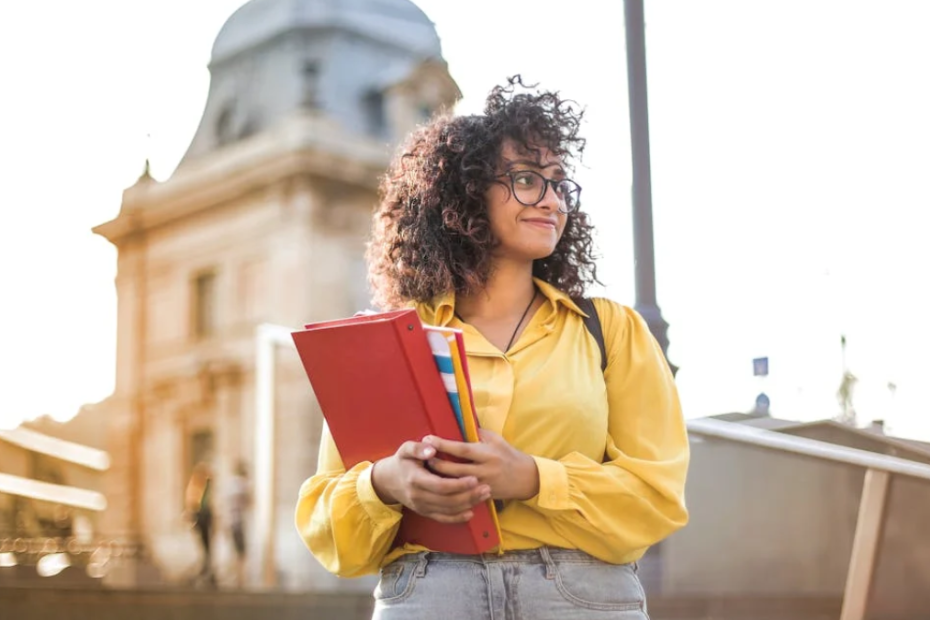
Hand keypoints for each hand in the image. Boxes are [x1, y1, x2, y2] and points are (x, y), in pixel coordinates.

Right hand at [371, 440, 491, 523]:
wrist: (388, 481)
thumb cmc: (402, 461)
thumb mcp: (405, 449)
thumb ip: (418, 448)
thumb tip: (432, 448)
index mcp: (415, 479)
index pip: (440, 486)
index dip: (458, 485)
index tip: (474, 478)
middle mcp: (418, 496)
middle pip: (447, 500)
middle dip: (469, 495)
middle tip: (486, 488)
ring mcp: (421, 506)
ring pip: (448, 510)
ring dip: (468, 504)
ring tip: (484, 495)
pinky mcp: (424, 512)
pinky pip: (442, 518)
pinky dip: (457, 518)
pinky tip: (471, 512)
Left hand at [423, 430, 539, 500]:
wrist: (525, 478)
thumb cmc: (508, 454)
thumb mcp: (496, 439)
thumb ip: (478, 433)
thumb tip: (458, 425)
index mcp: (487, 454)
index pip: (461, 449)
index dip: (444, 444)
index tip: (428, 439)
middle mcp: (485, 470)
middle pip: (455, 469)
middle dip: (436, 463)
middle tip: (422, 457)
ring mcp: (483, 485)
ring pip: (456, 484)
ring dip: (439, 478)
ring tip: (425, 471)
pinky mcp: (482, 496)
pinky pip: (462, 495)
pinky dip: (449, 491)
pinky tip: (437, 486)